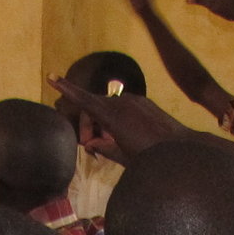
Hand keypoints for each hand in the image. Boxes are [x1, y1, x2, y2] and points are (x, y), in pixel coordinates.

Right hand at [48, 75, 190, 159]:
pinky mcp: (144, 101)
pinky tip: (124, 135)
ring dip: (103, 121)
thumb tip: (90, 144)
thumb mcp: (124, 157)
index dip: (67, 89)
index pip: (84, 100)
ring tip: (109, 142)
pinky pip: (122, 106)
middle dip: (88, 123)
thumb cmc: (151, 157)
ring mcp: (135, 100)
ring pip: (108, 106)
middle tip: (90, 144)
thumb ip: (104, 148)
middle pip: (94, 106)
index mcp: (114, 116)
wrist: (181, 148)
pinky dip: (116, 118)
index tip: (52, 77)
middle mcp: (122, 103)